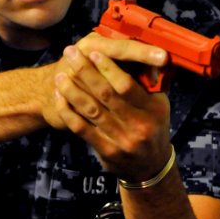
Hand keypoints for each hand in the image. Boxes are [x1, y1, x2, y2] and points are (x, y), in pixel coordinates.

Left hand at [53, 32, 171, 180]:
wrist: (150, 166)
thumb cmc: (152, 125)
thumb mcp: (159, 104)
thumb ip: (148, 82)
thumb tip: (137, 53)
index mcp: (153, 109)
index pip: (127, 85)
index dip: (108, 67)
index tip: (93, 52)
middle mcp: (138, 125)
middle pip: (106, 94)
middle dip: (85, 71)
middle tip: (70, 54)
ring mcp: (122, 140)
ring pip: (91, 111)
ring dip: (72, 91)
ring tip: (60, 75)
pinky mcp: (107, 152)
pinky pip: (82, 129)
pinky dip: (68, 112)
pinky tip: (60, 97)